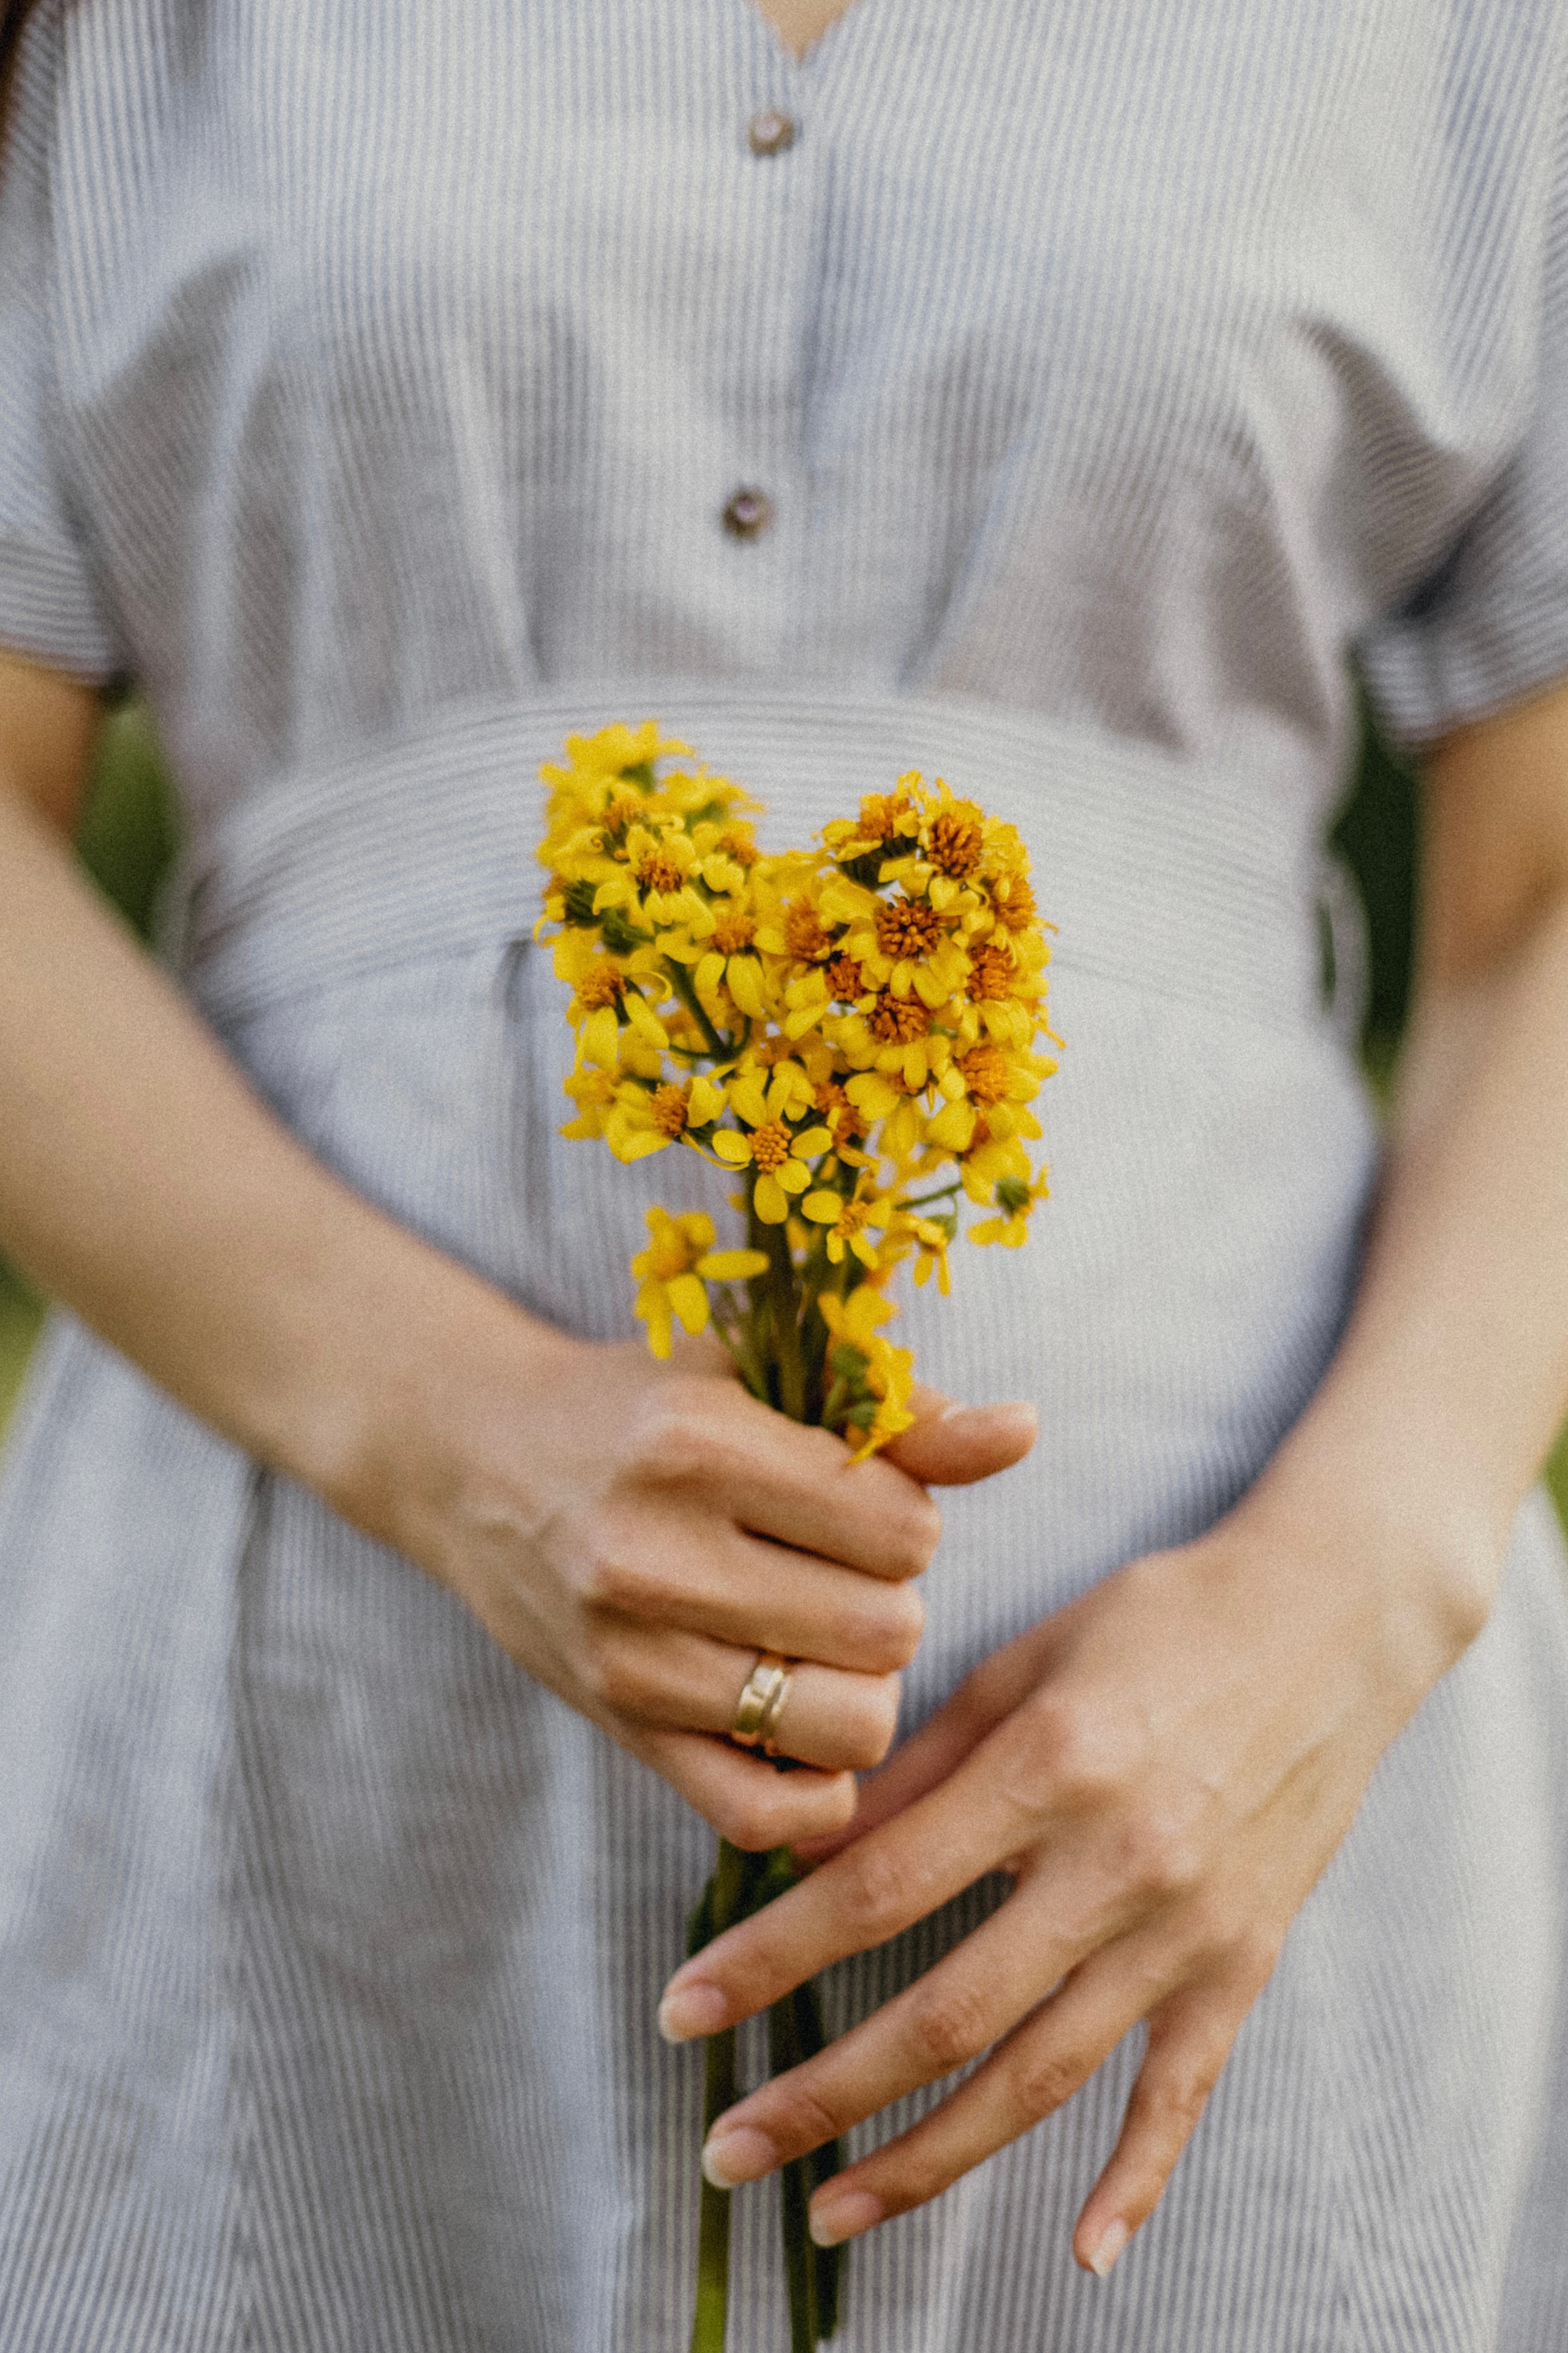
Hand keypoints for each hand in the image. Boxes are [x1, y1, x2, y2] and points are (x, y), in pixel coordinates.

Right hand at [381, 1306, 1035, 1850]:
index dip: (907, 1520)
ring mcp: (631, 1656)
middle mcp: (653, 1552)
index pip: (902, 1526)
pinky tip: (796, 1722)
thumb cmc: (644, 1407)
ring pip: (847, 1728)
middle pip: (888, 1631)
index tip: (860, 1505)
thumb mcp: (757, 1374)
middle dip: (891, 1605)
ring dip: (862, 1691)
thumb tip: (1023, 1429)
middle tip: (839, 1575)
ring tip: (819, 1642)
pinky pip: (769, 1815)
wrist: (479, 1463)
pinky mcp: (620, 1733)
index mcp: (698, 1442)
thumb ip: (896, 1411)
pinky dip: (812, 1786)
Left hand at [655, 1473, 1478, 2267]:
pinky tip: (1082, 2252)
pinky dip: (1138, 2178)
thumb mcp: (1024, 1659)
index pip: (878, 1889)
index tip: (683, 2008)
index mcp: (1049, 1767)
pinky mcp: (1244, 1963)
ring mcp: (1186, 1927)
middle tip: (726, 2144)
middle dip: (821, 2091)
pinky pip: (1184, 2091)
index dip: (771, 1956)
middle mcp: (1116, 1864)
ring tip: (831, 2210)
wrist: (1332, 1620)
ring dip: (929, 2159)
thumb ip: (921, 1764)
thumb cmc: (1160, 1619)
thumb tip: (808, 1848)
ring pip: (1040, 2077)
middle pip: (945, 2012)